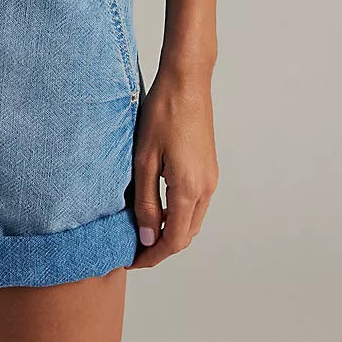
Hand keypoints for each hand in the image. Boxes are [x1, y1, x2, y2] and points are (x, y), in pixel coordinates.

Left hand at [125, 65, 218, 268]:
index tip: (130, 260)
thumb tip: (146, 237)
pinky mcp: (209, 168)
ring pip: (192, 220)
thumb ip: (146, 202)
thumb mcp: (144, 159)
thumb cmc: (163, 112)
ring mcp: (211, 178)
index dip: (151, 256)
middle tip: (132, 247)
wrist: (187, 81)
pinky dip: (178, 213)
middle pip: (185, 235)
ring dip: (170, 230)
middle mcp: (206, 188)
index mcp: (189, 189)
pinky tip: (157, 205)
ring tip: (141, 228)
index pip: (173, 240)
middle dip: (160, 247)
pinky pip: (195, 203)